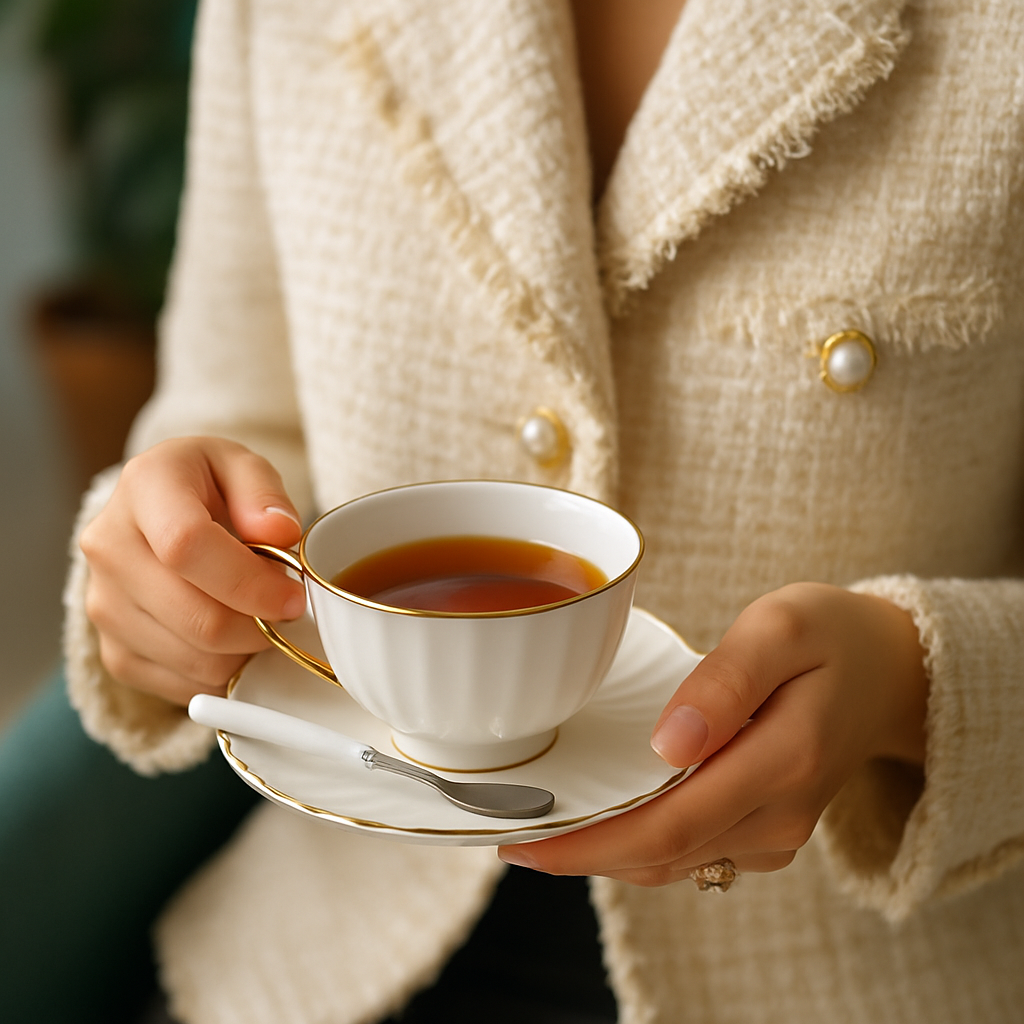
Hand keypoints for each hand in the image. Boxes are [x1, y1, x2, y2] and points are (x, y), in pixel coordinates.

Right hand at [80, 437, 305, 705]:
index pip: (187, 546)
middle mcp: (109, 546)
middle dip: (258, 626)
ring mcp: (103, 603)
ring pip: (193, 658)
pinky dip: (222, 671)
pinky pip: (180, 684)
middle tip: (287, 613)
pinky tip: (234, 641)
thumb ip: (265, 494)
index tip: (293, 597)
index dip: (250, 583)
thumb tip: (279, 533)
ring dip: (244, 651)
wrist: (157, 513)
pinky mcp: (112, 649)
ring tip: (259, 619)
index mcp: (143, 487)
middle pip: (195, 616)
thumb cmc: (208, 487)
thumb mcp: (242, 466)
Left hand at [498, 583, 928, 884]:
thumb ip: (726, 681)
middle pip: (661, 852)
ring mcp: (776, 832)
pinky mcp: (765, 832)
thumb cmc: (829, 635)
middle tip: (503, 831)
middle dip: (579, 851)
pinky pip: (690, 851)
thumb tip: (670, 744)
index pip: (670, 823)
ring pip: (672, 861)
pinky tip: (597, 820)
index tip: (524, 836)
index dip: (590, 840)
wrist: (890, 670)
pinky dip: (637, 844)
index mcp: (784, 760)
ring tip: (535, 828)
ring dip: (602, 853)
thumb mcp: (783, 627)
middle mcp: (780, 814)